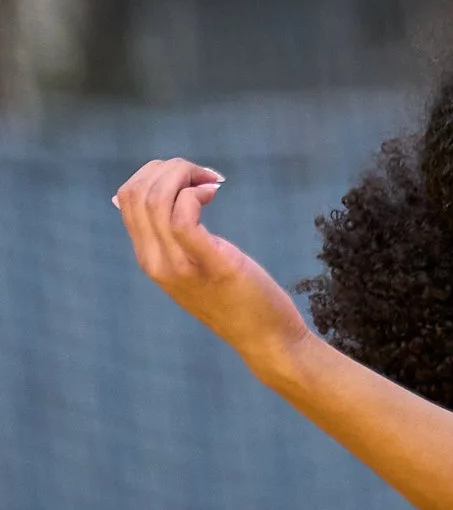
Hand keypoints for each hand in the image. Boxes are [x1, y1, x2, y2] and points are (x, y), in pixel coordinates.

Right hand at [115, 158, 311, 370]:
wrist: (267, 341)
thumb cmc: (237, 298)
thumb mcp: (195, 266)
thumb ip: (172, 239)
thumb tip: (153, 195)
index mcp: (149, 258)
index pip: (128, 198)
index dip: (156, 173)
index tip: (190, 176)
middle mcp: (155, 262)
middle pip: (138, 193)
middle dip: (169, 168)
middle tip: (204, 175)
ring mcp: (179, 266)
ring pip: (156, 200)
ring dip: (184, 175)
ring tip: (211, 181)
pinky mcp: (211, 266)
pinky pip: (184, 219)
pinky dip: (196, 195)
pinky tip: (214, 193)